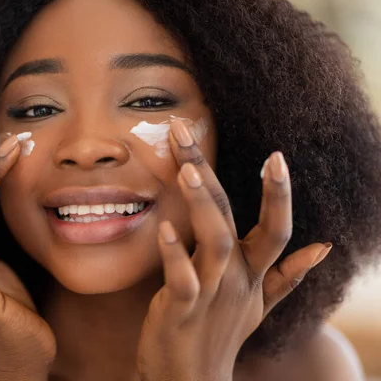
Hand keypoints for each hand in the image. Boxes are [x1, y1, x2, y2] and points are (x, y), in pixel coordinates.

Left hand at [136, 121, 331, 380]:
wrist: (193, 380)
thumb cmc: (222, 334)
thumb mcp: (261, 305)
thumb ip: (288, 276)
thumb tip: (323, 247)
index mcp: (253, 273)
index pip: (274, 228)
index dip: (278, 194)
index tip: (274, 155)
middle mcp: (236, 278)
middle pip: (232, 218)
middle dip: (209, 171)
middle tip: (184, 129)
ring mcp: (210, 294)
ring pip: (214, 242)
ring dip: (202, 203)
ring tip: (185, 169)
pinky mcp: (180, 310)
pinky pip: (181, 279)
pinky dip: (174, 254)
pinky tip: (162, 227)